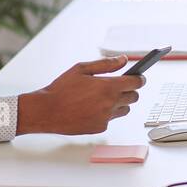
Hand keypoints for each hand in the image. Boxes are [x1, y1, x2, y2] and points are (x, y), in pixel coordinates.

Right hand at [16, 57, 146, 135]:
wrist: (47, 111)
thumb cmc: (61, 89)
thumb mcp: (81, 69)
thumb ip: (105, 64)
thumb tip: (123, 59)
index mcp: (108, 87)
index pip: (136, 82)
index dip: (139, 79)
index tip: (139, 77)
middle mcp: (110, 103)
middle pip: (134, 97)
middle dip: (130, 90)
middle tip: (120, 86)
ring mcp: (106, 117)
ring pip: (125, 109)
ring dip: (120, 103)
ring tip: (105, 97)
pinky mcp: (100, 127)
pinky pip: (111, 119)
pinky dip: (106, 113)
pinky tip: (92, 108)